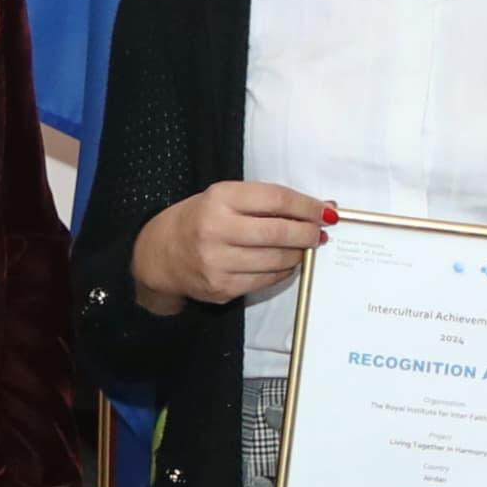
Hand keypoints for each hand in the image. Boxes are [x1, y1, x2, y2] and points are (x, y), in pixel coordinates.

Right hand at [132, 181, 333, 312]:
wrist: (160, 255)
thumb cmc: (199, 219)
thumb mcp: (224, 198)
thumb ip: (266, 202)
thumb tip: (320, 209)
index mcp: (219, 199)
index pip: (276, 200)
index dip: (307, 206)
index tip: (326, 211)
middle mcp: (216, 230)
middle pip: (280, 233)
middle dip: (308, 233)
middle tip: (320, 233)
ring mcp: (218, 263)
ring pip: (277, 261)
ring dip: (298, 254)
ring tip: (302, 248)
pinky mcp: (222, 288)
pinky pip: (266, 281)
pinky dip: (282, 271)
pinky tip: (283, 263)